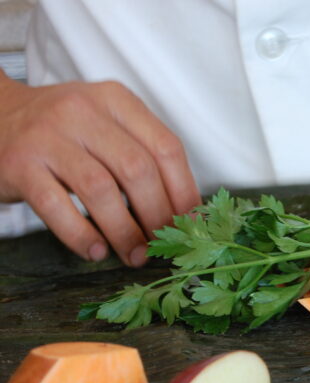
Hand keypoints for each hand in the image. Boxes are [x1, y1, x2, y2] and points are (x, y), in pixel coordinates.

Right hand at [0, 77, 200, 265]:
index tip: (190, 224)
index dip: (184, 191)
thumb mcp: (106, 125)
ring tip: (135, 255)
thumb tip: (184, 213)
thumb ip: (143, 156)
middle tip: (162, 245)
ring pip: (101, 190)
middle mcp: (82, 111)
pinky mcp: (19, 164)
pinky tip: (96, 252)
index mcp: (115, 100)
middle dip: (157, 216)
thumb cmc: (63, 131)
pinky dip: (82, 235)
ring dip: (124, 231)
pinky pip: (57, 207)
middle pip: (138, 170)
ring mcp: (47, 137)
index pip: (166, 148)